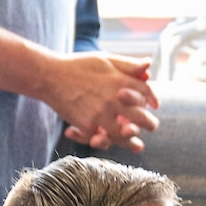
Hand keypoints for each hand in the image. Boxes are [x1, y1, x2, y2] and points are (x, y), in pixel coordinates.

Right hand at [45, 53, 161, 151]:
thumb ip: (128, 65)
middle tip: (151, 126)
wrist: (50, 76)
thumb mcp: (105, 59)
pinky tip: (111, 143)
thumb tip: (149, 66)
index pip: (146, 93)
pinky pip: (102, 139)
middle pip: (141, 117)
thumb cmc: (79, 66)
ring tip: (138, 146)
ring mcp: (101, 114)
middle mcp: (114, 99)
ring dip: (133, 141)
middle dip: (149, 124)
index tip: (155, 105)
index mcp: (121, 81)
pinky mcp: (88, 126)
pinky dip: (105, 142)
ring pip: (125, 135)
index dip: (152, 99)